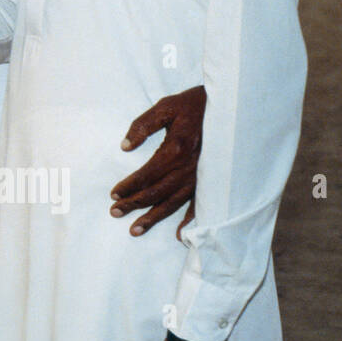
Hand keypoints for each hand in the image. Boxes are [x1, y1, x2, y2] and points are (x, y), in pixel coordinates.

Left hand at [111, 85, 205, 237]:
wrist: (228, 106)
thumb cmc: (192, 105)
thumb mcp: (165, 107)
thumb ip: (142, 125)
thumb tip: (124, 146)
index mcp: (175, 149)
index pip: (146, 175)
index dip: (128, 186)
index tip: (113, 194)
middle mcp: (188, 168)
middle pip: (156, 192)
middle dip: (134, 204)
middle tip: (114, 213)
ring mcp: (200, 176)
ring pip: (173, 202)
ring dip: (153, 217)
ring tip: (134, 230)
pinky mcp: (210, 179)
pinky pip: (199, 205)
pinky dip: (189, 221)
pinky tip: (179, 235)